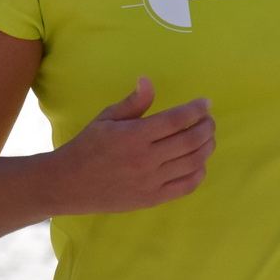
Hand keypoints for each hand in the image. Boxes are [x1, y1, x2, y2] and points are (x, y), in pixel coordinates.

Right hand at [47, 77, 213, 215]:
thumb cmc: (88, 146)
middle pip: (190, 140)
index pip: (176, 119)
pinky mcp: (153, 198)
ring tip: (208, 137)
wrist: (70, 184)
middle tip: (210, 120)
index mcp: (134, 135)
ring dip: (207, 147)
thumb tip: (148, 80)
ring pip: (193, 162)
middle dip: (207, 127)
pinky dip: (200, 172)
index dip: (196, 109)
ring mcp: (151, 181)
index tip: (205, 103)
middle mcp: (145, 159)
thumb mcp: (106, 118)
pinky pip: (186, 186)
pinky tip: (200, 162)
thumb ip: (133, 102)